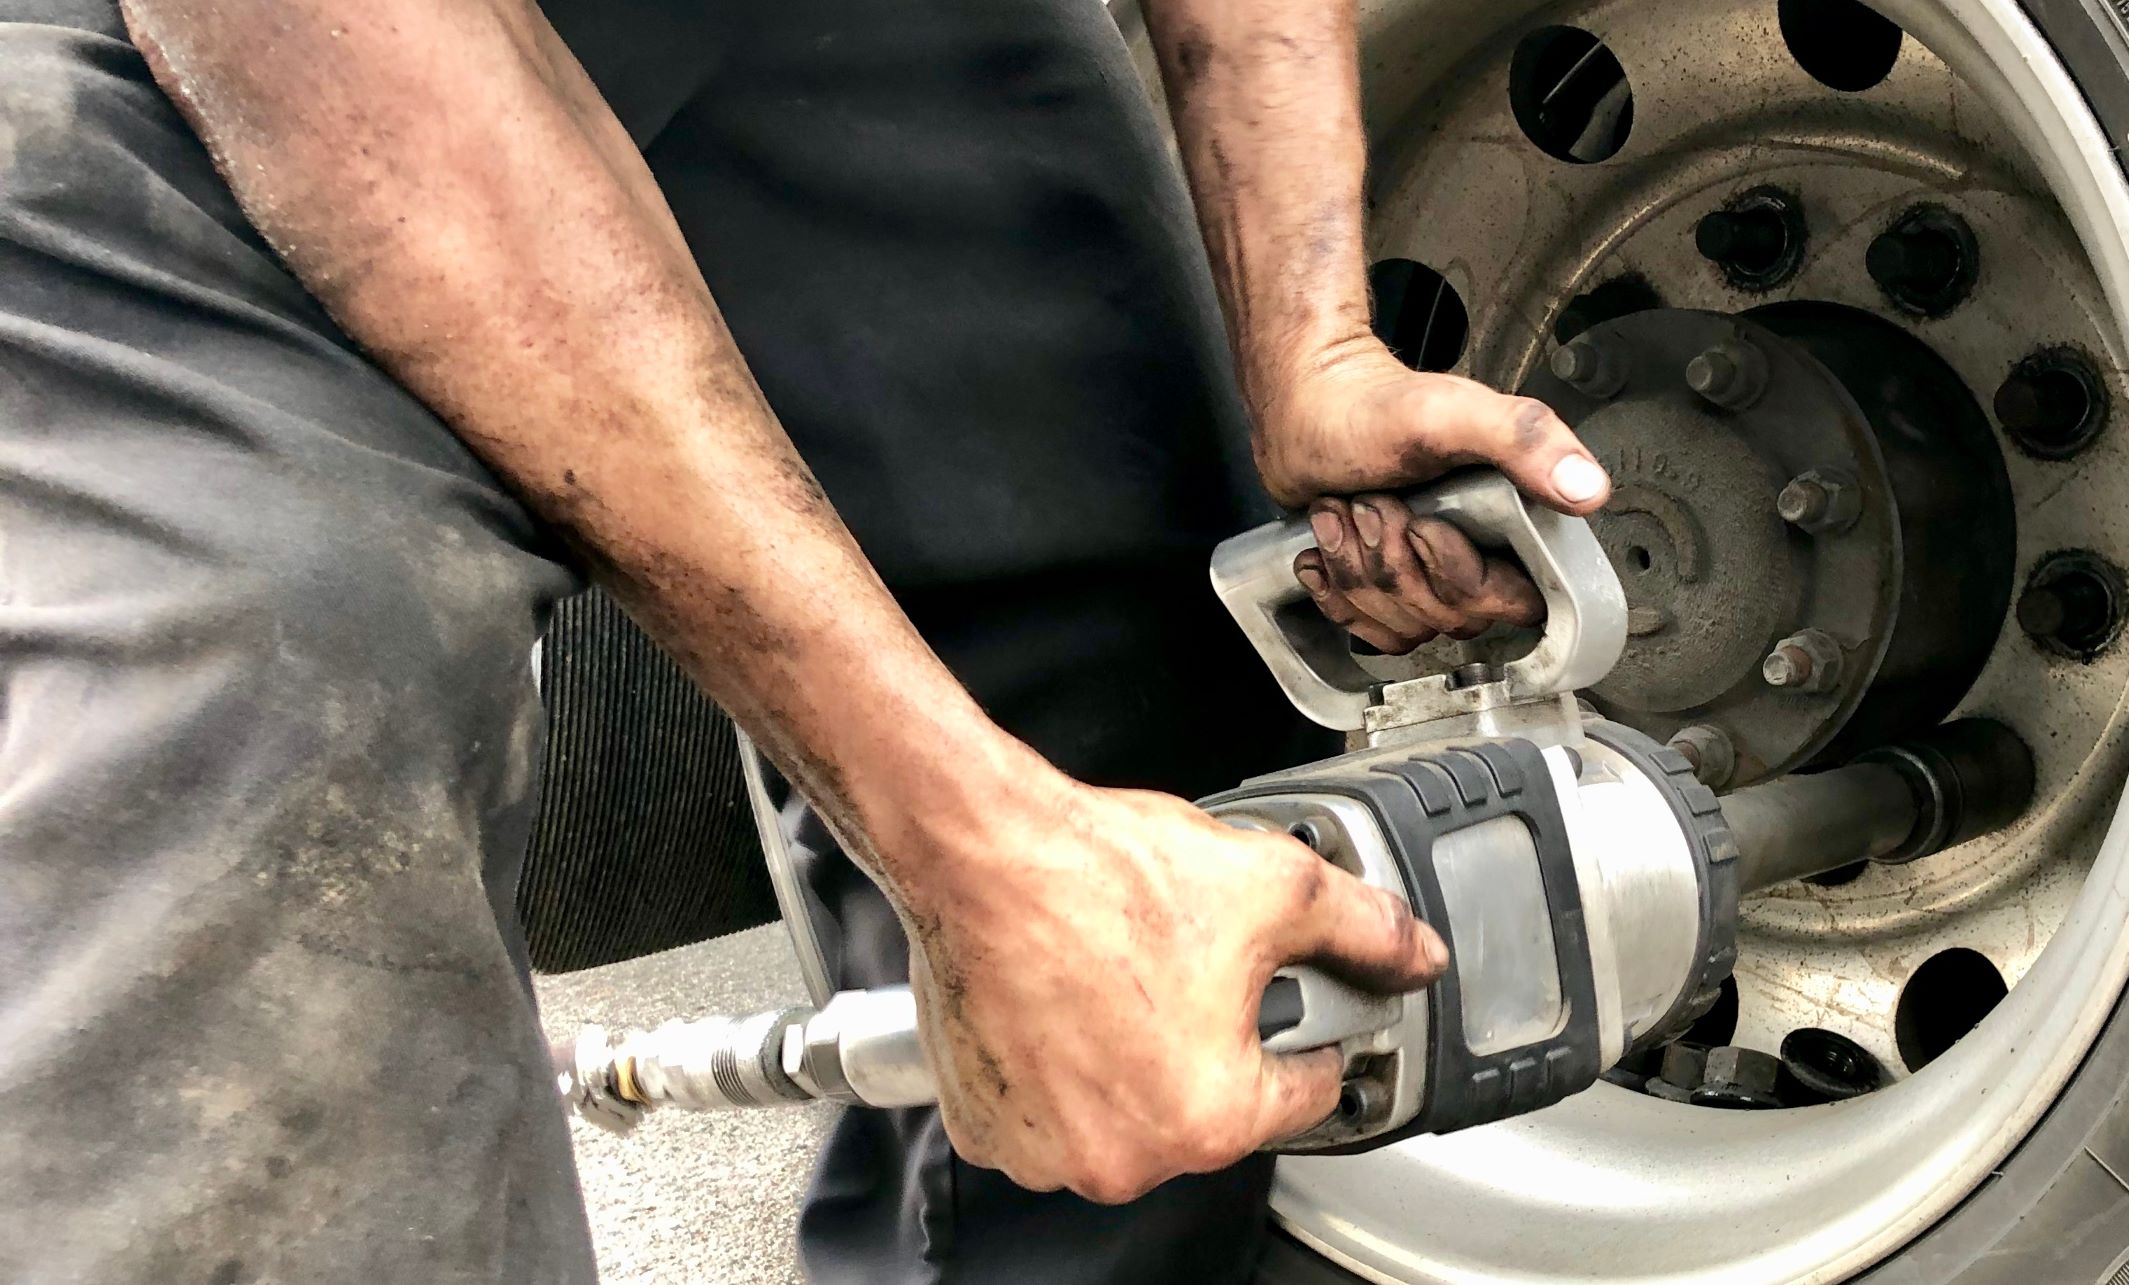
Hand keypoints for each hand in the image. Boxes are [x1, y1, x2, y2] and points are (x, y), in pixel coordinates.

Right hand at [896, 772, 1445, 1203]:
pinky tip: (1065, 1002)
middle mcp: (1127, 1156)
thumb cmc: (1097, 877)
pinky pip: (1049, 1110)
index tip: (1288, 996)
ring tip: (1119, 978)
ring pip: (1127, 1111)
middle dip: (1212, 1040)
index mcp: (1210, 1117)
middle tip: (1186, 967)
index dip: (1312, 1028)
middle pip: (1211, 1106)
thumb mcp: (1273, 885)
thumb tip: (1414, 952)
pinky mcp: (987, 1126)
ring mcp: (1047, 1149)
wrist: (981, 852)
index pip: (1307, 1089)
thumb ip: (1364, 928)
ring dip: (1135, 1059)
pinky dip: (1062, 1069)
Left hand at [1253, 341, 1611, 648]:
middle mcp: (1475, 557)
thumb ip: (1525, 440)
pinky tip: (1329, 545)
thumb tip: (1589, 490)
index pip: (1511, 602)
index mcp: (1512, 524)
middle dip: (1394, 559)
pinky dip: (1333, 588)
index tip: (1421, 522)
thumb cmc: (1372, 406)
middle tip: (1374, 501)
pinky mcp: (1383, 590)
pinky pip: (1367, 628)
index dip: (1456, 572)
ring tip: (1349, 512)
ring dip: (1357, 568)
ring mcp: (1425, 578)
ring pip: (1401, 625)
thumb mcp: (1452, 414)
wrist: (1309, 405)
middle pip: (1446, 616)